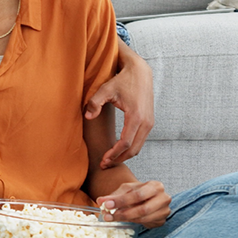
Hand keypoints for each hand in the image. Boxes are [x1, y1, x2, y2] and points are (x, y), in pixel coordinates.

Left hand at [85, 44, 153, 168]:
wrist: (140, 72)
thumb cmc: (122, 80)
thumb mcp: (105, 89)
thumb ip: (95, 103)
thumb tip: (87, 116)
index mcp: (136, 117)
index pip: (125, 143)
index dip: (114, 154)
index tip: (103, 161)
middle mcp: (146, 122)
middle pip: (133, 149)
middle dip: (119, 159)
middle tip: (104, 165)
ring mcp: (150, 123)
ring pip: (138, 147)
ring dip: (125, 155)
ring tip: (109, 160)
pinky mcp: (150, 122)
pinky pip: (140, 141)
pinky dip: (130, 148)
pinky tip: (118, 150)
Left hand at [96, 180, 169, 227]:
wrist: (149, 199)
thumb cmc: (137, 193)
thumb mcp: (125, 190)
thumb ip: (113, 196)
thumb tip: (100, 201)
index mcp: (155, 186)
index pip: (137, 195)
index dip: (121, 201)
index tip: (107, 205)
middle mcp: (163, 198)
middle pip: (142, 209)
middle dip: (123, 213)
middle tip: (108, 216)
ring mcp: (165, 210)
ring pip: (143, 218)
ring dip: (126, 219)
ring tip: (112, 218)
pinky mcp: (162, 220)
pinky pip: (146, 223)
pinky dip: (133, 222)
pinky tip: (124, 220)